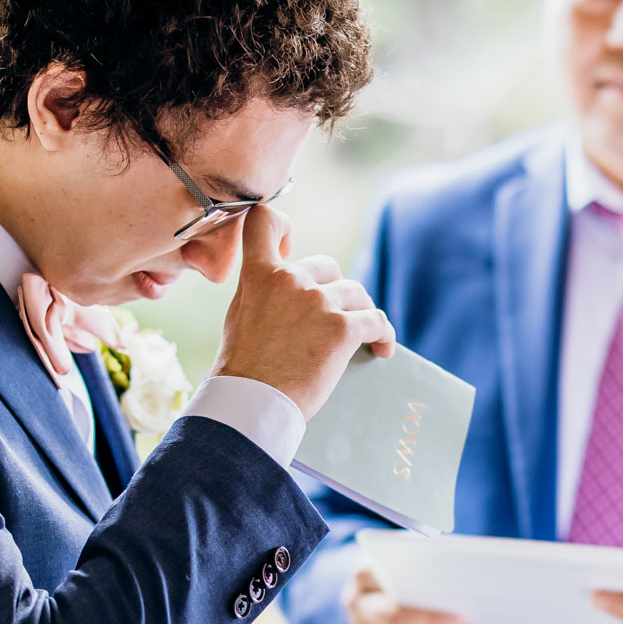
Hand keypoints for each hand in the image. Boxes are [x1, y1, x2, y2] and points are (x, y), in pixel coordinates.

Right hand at [210, 204, 395, 417]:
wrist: (252, 402)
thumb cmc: (242, 368)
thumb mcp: (239, 313)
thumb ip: (259, 288)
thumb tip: (276, 282)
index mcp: (259, 273)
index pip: (264, 221)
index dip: (282, 226)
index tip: (289, 246)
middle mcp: (290, 279)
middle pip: (329, 267)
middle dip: (333, 291)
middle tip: (330, 319)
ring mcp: (318, 302)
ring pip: (356, 295)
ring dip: (358, 314)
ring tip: (360, 338)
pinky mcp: (342, 328)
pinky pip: (376, 322)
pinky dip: (383, 335)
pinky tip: (382, 348)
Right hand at [347, 562, 474, 623]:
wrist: (382, 577)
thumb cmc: (405, 559)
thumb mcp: (414, 549)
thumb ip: (430, 557)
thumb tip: (461, 574)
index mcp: (364, 573)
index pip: (389, 589)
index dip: (423, 603)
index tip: (458, 605)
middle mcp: (356, 602)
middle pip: (393, 622)